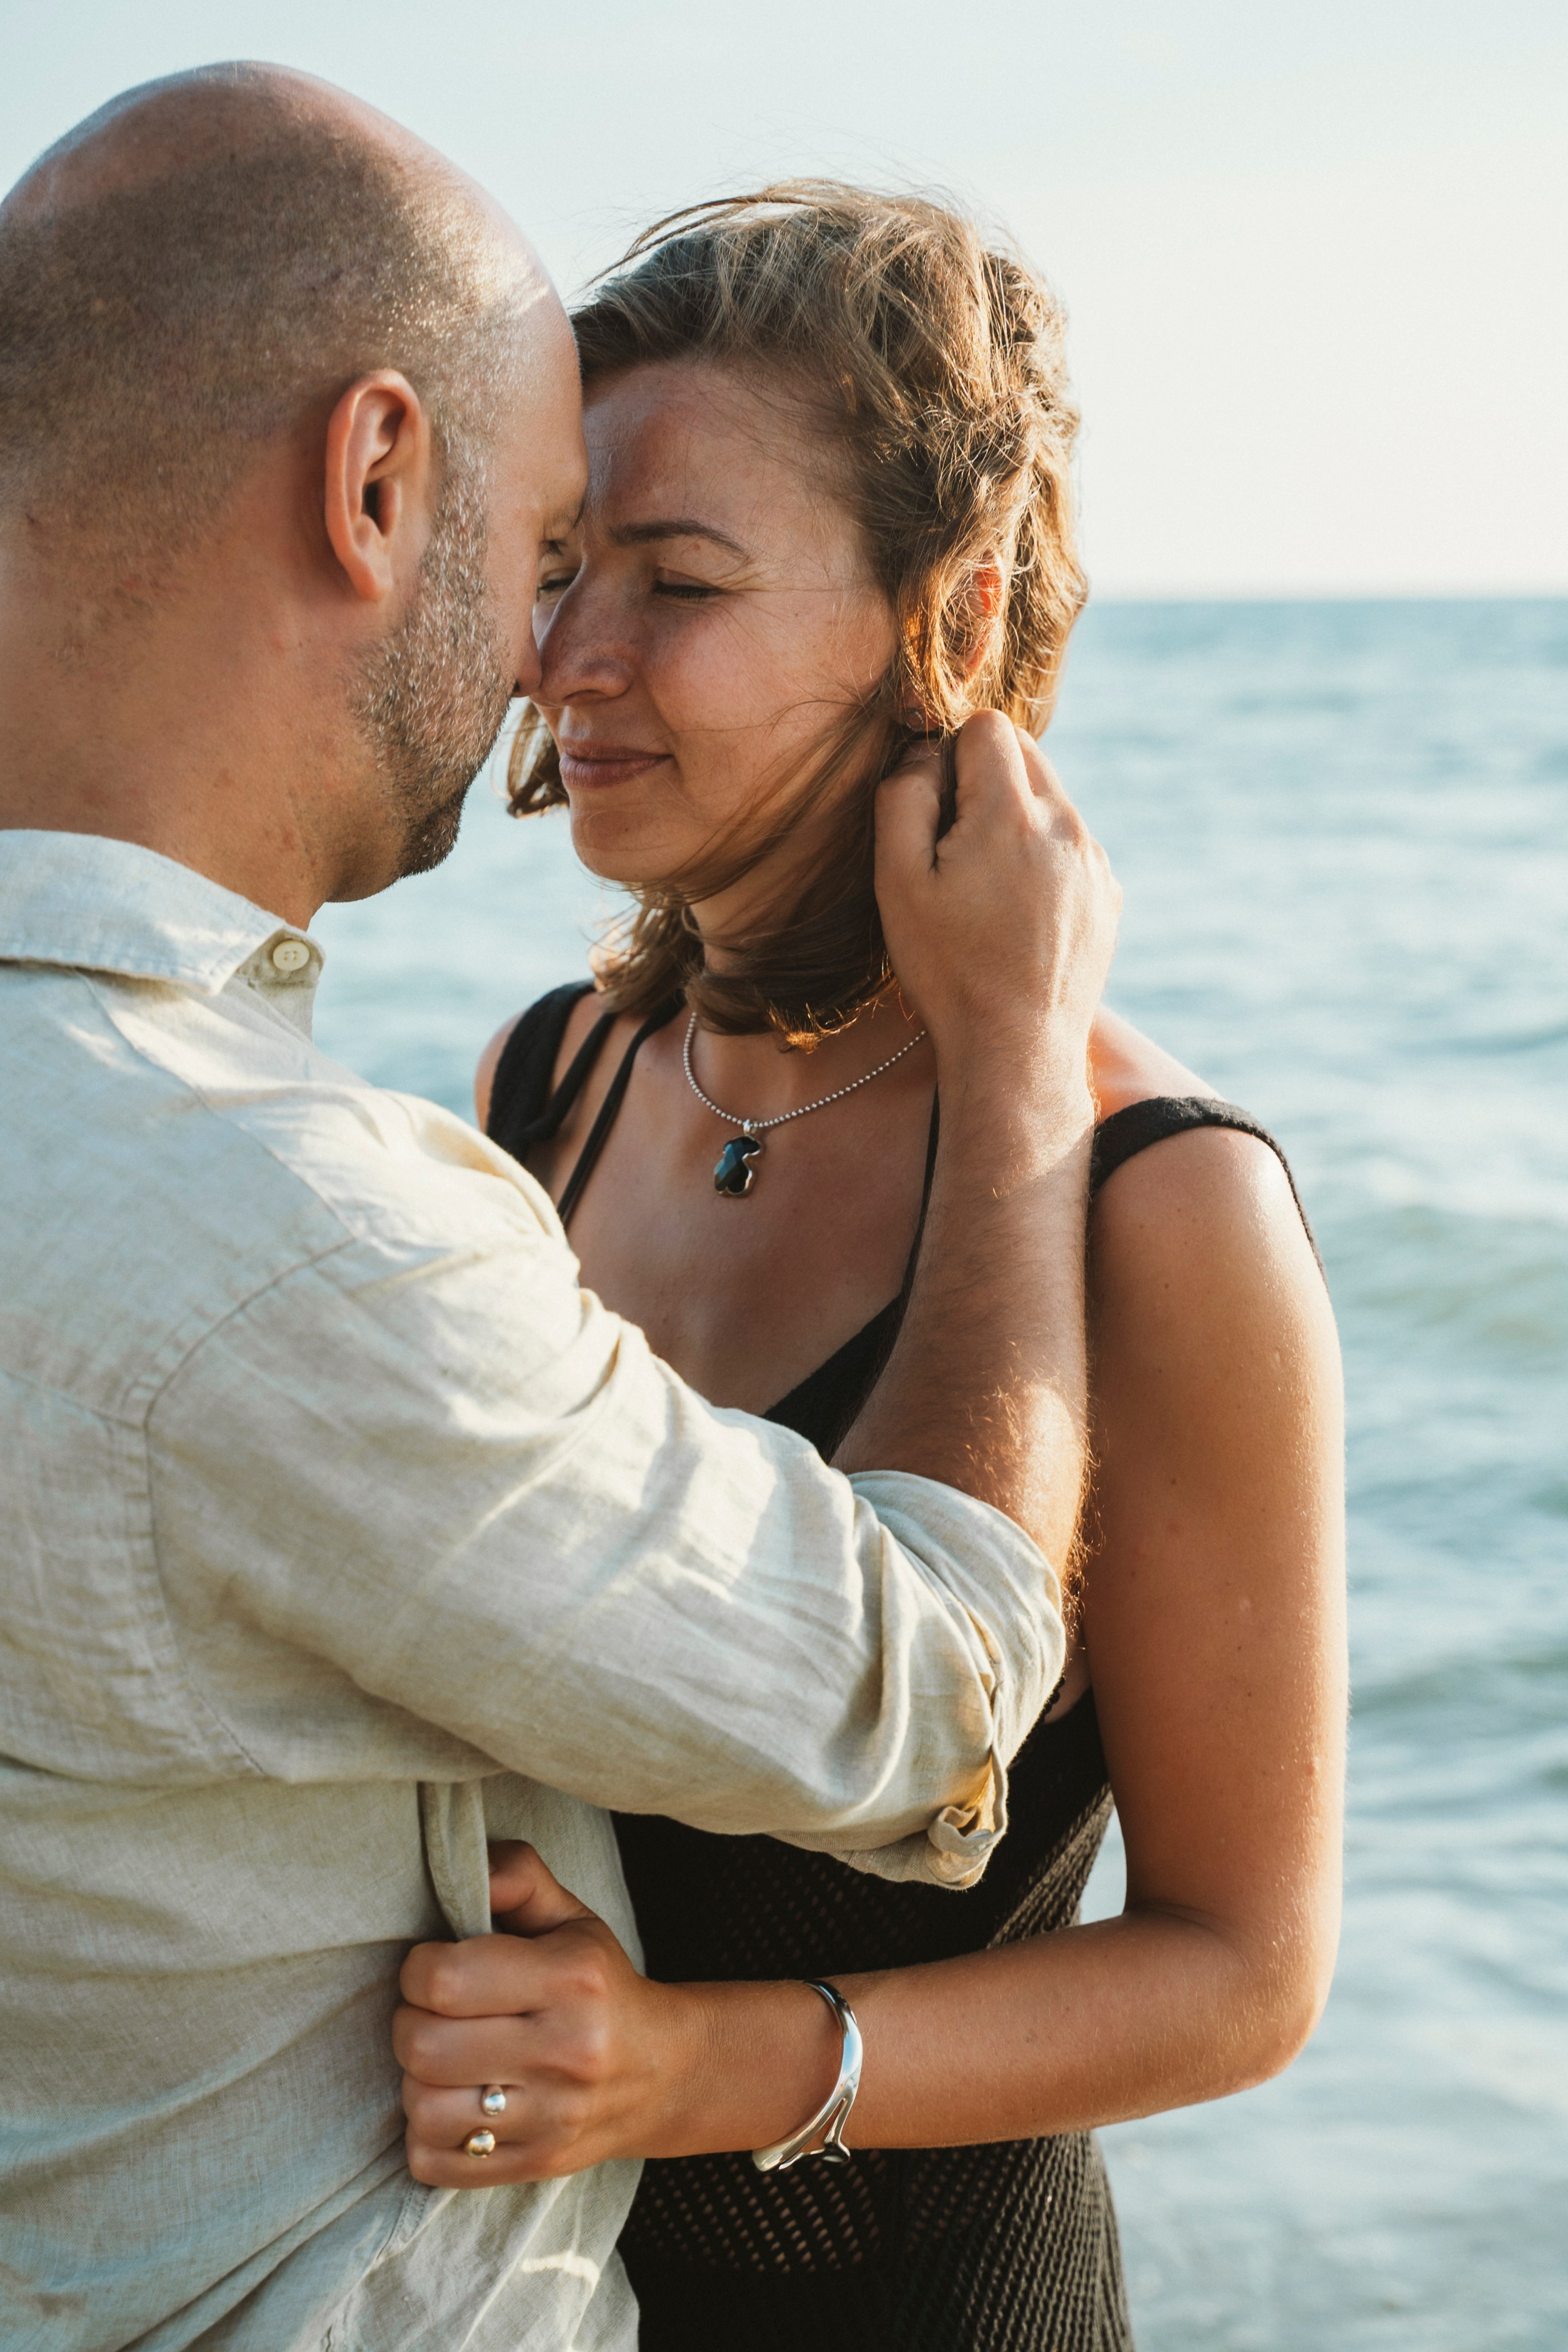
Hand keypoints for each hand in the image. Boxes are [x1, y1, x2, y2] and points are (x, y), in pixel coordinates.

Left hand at [395, 1841, 696, 2182]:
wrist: (662, 2073)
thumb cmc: (599, 1984)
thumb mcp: (569, 1916)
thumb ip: (517, 1875)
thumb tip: (469, 1869)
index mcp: (571, 1978)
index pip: (444, 1980)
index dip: (418, 1970)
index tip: (434, 1968)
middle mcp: (566, 2052)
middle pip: (423, 2048)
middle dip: (410, 2024)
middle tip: (433, 2015)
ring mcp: (552, 2119)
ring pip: (423, 2110)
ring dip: (417, 2083)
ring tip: (443, 2062)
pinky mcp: (534, 2165)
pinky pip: (433, 2163)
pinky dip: (427, 2136)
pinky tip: (455, 2105)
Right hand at [875, 712, 1119, 1079]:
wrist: (1017, 1050)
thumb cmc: (948, 970)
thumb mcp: (897, 883)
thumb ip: (904, 798)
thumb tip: (925, 754)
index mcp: (1012, 815)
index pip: (988, 727)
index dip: (951, 755)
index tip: (936, 809)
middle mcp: (1067, 827)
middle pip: (1025, 755)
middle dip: (985, 779)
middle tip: (954, 847)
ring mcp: (1095, 863)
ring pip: (1050, 803)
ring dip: (1014, 822)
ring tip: (986, 891)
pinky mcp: (1107, 895)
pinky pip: (1070, 848)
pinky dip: (1041, 861)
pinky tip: (1017, 916)